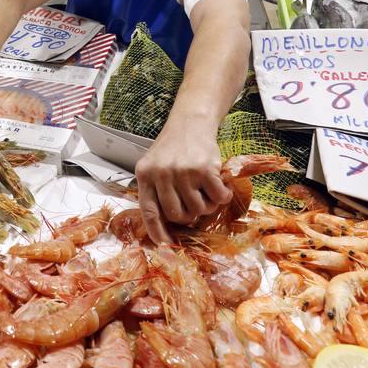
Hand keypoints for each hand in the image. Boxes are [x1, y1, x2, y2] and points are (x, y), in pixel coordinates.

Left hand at [135, 126, 232, 242]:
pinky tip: (220, 187)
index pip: (149, 211)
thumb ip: (155, 190)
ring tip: (206, 190)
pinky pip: (217, 198)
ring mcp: (183, 172)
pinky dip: (222, 197)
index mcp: (145, 175)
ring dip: (207, 205)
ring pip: (198, 209)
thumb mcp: (154, 165)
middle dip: (189, 216)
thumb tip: (164, 226)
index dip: (157, 232)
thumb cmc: (173, 148)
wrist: (191, 122)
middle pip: (177, 215)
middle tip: (194, 204)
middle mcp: (161, 174)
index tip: (165, 245)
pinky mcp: (204, 169)